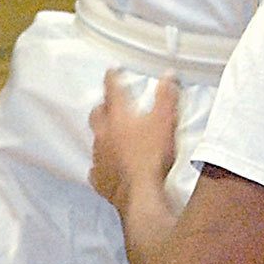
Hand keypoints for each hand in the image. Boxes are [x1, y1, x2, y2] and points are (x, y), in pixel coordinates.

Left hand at [89, 70, 178, 205]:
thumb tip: (168, 75)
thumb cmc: (153, 155)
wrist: (140, 193)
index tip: (111, 70)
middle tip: (109, 105)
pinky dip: (102, 164)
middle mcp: (104, 135)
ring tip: (112, 135)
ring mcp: (99, 158)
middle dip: (102, 107)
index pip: (112, 91)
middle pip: (96, 115)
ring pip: (96, 141)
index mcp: (119, 117)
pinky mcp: (100, 179)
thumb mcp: (166, 120)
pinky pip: (96, 169)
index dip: (112, 78)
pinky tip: (107, 167)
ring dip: (103, 135)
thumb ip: (166, 96)